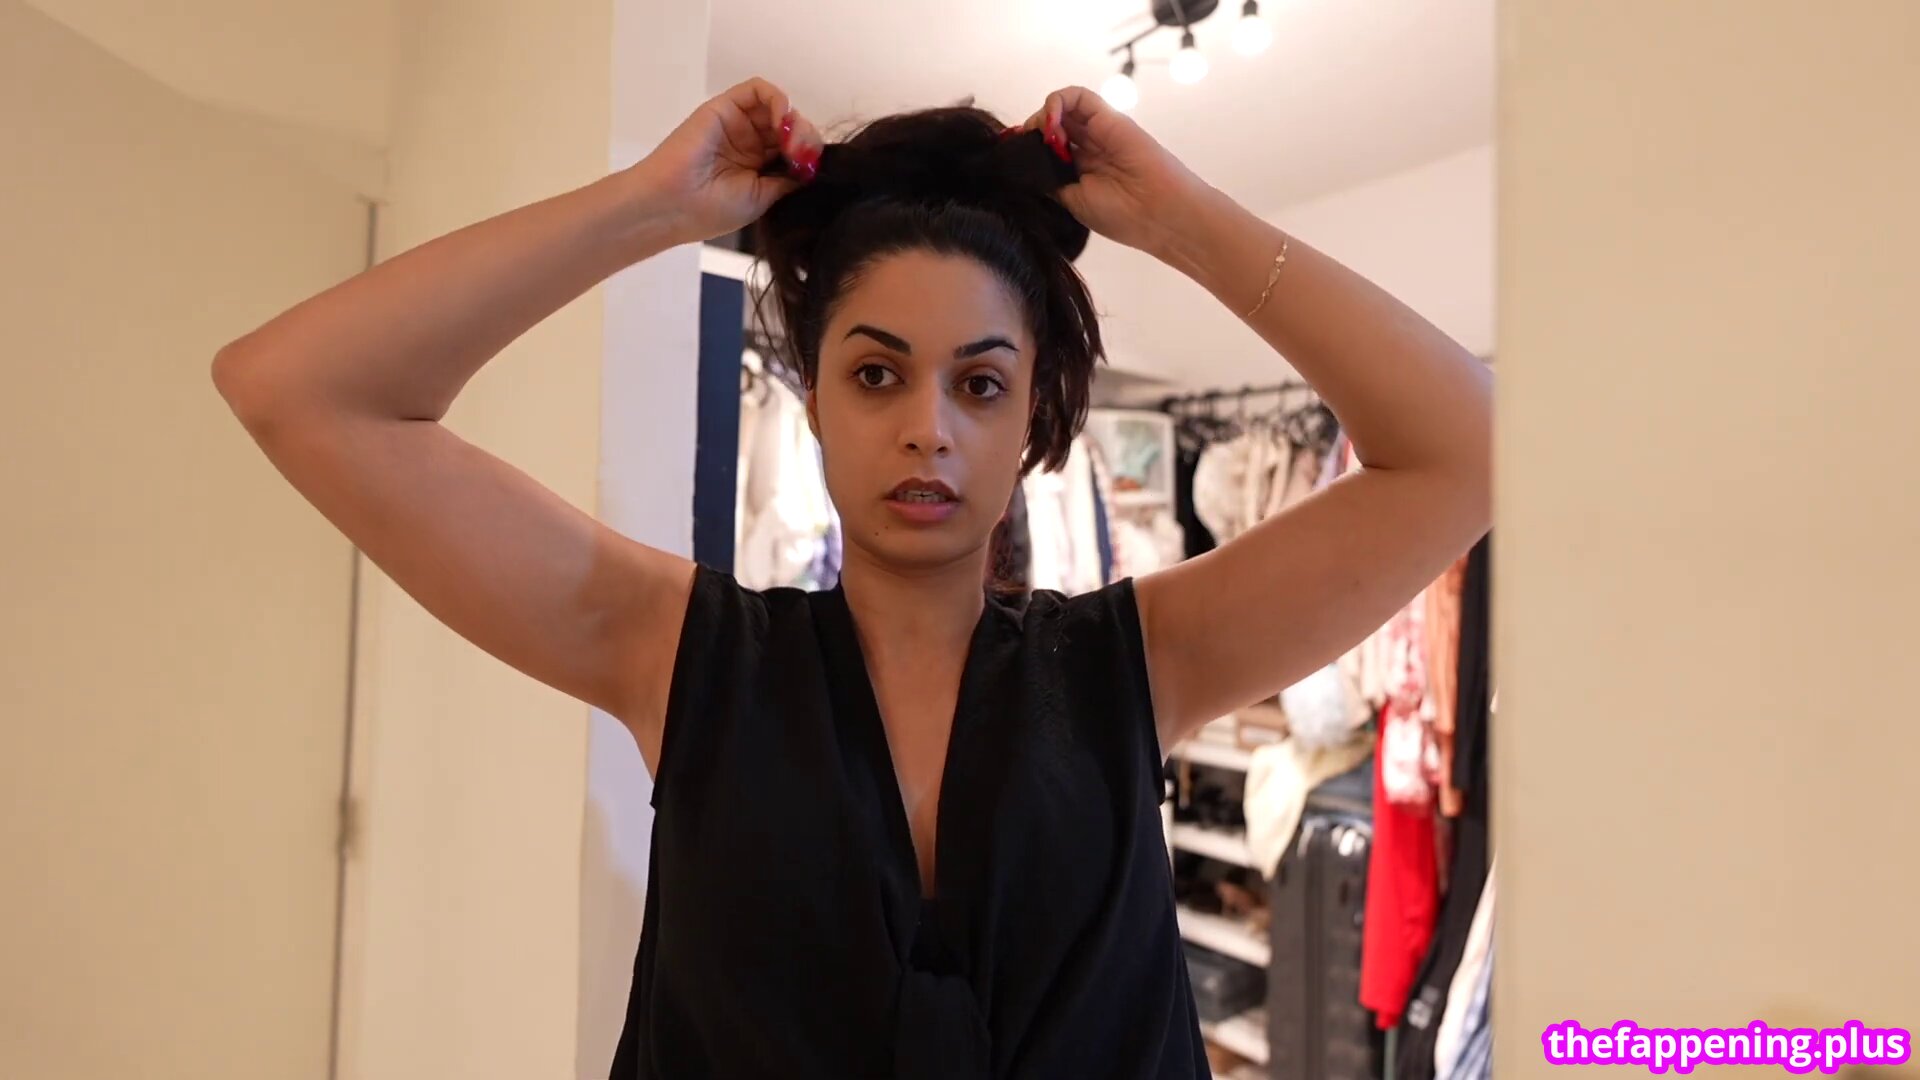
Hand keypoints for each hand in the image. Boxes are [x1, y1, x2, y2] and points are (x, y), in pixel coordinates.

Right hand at [633, 77, 825, 246]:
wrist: (672, 204)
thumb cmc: (712, 210)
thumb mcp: (762, 199)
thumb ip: (788, 180)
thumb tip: (811, 167)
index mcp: (758, 167)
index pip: (795, 150)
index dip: (808, 155)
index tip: (807, 170)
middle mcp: (750, 142)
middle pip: (791, 127)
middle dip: (804, 139)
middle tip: (801, 157)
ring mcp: (738, 124)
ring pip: (778, 108)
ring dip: (793, 122)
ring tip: (790, 142)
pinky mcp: (726, 106)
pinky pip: (758, 90)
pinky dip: (777, 100)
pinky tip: (781, 120)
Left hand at [1017, 86, 1213, 258]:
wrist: (1158, 213)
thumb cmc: (1119, 214)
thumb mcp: (1071, 200)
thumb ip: (1049, 177)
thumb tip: (1022, 162)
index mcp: (1078, 171)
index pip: (1044, 149)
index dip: (1026, 147)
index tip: (1013, 159)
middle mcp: (1087, 148)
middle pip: (1048, 126)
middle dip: (1030, 134)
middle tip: (1026, 150)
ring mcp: (1097, 131)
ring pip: (1059, 109)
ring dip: (1042, 119)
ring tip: (1043, 139)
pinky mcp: (1108, 116)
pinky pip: (1077, 96)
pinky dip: (1056, 101)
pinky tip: (1051, 122)